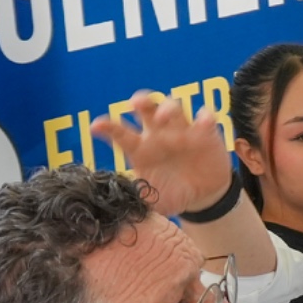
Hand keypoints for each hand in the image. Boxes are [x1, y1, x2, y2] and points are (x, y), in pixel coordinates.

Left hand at [91, 91, 233, 215]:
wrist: (202, 196)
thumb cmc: (171, 193)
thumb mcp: (154, 200)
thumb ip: (141, 198)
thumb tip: (129, 201)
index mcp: (140, 148)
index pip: (121, 134)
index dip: (108, 128)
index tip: (96, 127)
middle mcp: (159, 134)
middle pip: (147, 109)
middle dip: (141, 101)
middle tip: (134, 103)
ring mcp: (183, 131)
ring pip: (173, 108)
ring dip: (167, 108)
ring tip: (162, 116)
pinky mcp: (207, 133)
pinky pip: (206, 118)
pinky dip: (205, 116)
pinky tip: (204, 121)